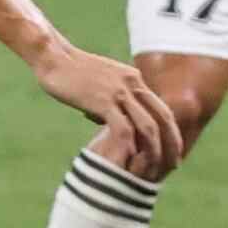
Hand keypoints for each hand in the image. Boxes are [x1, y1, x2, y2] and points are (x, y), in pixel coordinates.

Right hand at [31, 42, 185, 178]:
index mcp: (134, 79)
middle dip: (171, 143)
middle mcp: (132, 83)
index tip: (173, 150)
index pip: (162, 108)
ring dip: (154, 150)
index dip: (171, 131)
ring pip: (147, 125)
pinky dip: (130, 146)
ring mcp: (119, 92)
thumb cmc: (71, 73)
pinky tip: (129, 160)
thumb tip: (110, 120)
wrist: (53, 58)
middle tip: (174, 164)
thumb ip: (111, 98)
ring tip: (154, 169)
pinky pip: (123, 128)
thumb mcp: (101, 83)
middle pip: (163, 117)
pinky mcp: (103, 100)